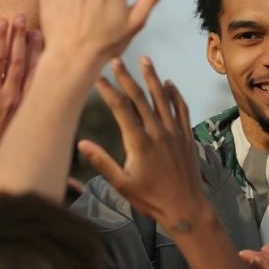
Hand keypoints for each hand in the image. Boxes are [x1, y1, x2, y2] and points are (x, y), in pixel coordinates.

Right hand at [0, 16, 42, 205]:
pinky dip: (44, 68)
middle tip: (20, 16)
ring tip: (35, 30)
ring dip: (35, 49)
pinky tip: (47, 54)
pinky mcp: (32, 109)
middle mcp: (9, 97)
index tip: (1, 21)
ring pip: (33, 71)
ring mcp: (23, 103)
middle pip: (17, 61)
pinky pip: (41, 84)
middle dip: (18, 36)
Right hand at [78, 57, 207, 226]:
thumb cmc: (151, 199)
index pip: (121, 108)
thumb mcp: (122, 185)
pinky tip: (169, 83)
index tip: (97, 77)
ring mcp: (174, 132)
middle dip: (127, 77)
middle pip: (140, 97)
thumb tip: (81, 143)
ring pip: (162, 98)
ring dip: (152, 77)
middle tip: (116, 60)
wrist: (187, 209)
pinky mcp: (186, 136)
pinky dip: (175, 94)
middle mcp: (157, 132)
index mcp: (139, 142)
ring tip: (145, 59)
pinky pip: (181, 109)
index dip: (108, 90)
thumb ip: (102, 162)